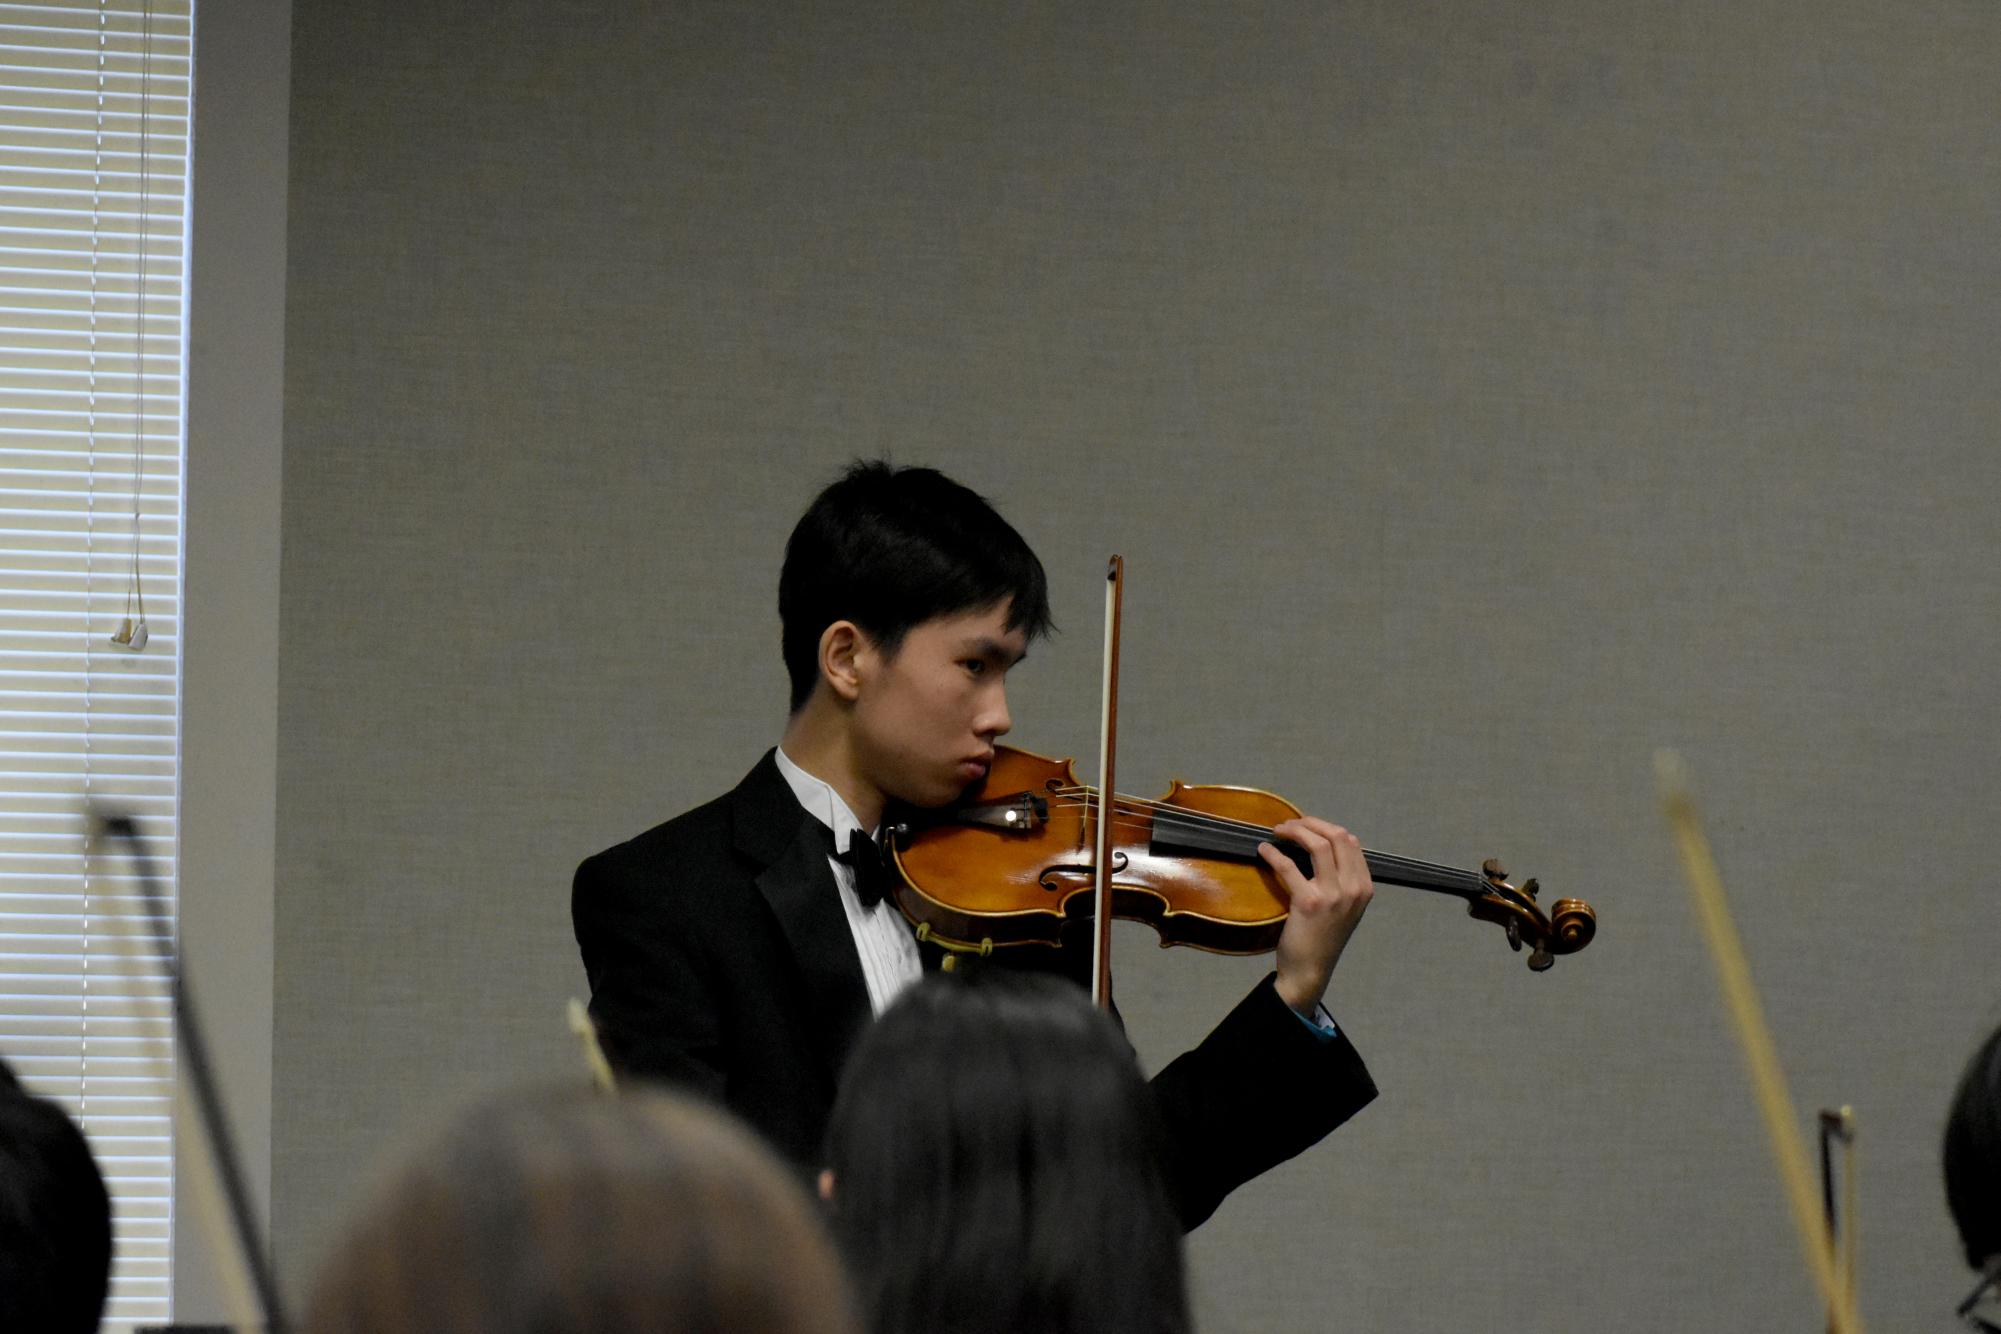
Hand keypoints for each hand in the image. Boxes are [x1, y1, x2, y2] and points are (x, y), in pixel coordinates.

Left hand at [1258, 817, 1373, 1016]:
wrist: (1311, 970)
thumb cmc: (1323, 937)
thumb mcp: (1345, 907)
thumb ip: (1341, 879)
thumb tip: (1318, 843)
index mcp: (1364, 887)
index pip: (1351, 841)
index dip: (1325, 827)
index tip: (1306, 826)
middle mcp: (1354, 889)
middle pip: (1337, 836)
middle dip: (1310, 823)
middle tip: (1289, 824)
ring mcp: (1333, 896)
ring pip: (1318, 845)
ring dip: (1295, 831)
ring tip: (1278, 831)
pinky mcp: (1309, 903)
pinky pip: (1289, 866)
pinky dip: (1274, 854)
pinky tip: (1264, 851)